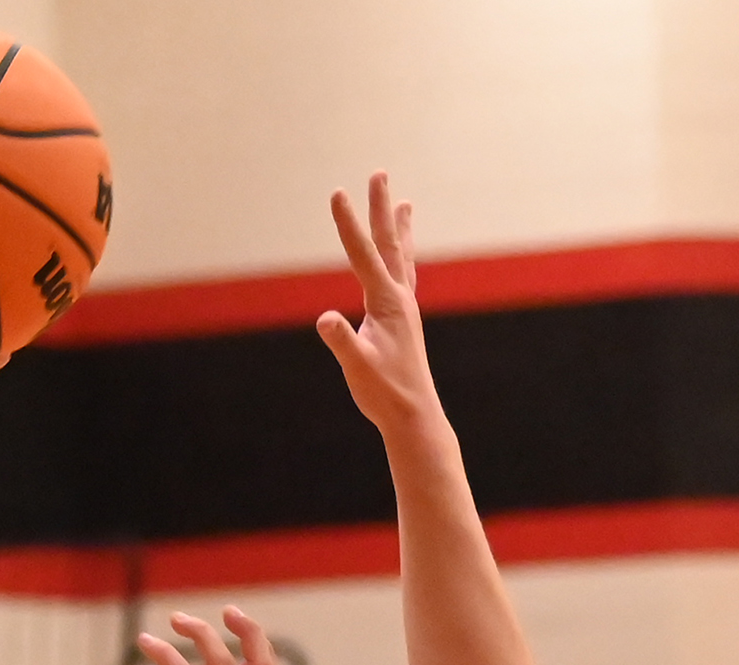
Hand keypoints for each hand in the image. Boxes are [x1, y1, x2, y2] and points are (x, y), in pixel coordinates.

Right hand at [317, 176, 443, 439]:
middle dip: (380, 208)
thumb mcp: (357, 367)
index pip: (362, 254)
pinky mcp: (405, 323)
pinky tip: (400, 260)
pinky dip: (401, 260)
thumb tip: (325, 320)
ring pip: (401, 258)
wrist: (413, 417)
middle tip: (379, 173)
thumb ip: (342, 341)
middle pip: (388, 243)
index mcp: (387, 302)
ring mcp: (405, 309)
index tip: (336, 192)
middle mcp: (400, 299)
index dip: (348, 224)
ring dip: (399, 228)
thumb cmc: (385, 394)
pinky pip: (403, 279)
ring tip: (404, 203)